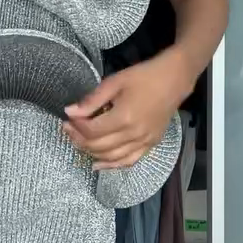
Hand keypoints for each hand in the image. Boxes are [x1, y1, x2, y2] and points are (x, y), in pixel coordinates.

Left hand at [63, 49, 189, 169]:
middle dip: (79, 139)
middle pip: (99, 146)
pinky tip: (99, 164)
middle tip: (68, 130)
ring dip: (92, 153)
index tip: (68, 118)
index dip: (76, 126)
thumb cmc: (144, 76)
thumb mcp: (114, 82)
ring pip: (111, 157)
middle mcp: (134, 134)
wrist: (174, 79)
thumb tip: (70, 112)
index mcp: (124, 117)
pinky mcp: (151, 145)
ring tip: (79, 143)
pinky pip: (129, 161)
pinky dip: (112, 165)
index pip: (92, 130)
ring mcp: (144, 142)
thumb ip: (92, 100)